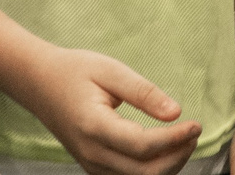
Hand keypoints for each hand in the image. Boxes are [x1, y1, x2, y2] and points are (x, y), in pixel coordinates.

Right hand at [12, 45, 199, 174]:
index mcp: (94, 126)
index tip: (196, 124)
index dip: (174, 140)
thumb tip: (176, 113)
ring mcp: (92, 165)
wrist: (39, 84)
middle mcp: (92, 154)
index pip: (142, 147)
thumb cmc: (74, 71)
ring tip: (184, 140)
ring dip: (168, 166)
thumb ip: (143, 92)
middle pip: (145, 172)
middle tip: (193, 132)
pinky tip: (166, 150)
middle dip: (177, 156)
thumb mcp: (109, 70)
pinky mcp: (95, 169)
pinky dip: (152, 170)